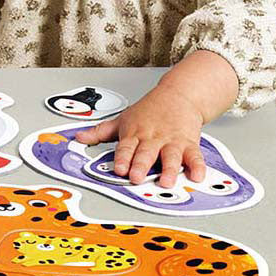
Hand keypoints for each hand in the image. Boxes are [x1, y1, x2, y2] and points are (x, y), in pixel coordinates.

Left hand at [74, 86, 205, 188]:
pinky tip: (197, 175)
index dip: (122, 158)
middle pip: (146, 153)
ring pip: (170, 156)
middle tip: (136, 176)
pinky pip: (194, 156)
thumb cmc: (150, 110)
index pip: (126, 148)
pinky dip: (197, 166)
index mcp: (135, 134)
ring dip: (169, 169)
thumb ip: (100, 132)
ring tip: (166, 181)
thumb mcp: (123, 119)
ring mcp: (172, 141)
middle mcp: (153, 139)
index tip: (119, 169)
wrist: (179, 94)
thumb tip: (78, 138)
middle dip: (141, 165)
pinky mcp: (189, 143)